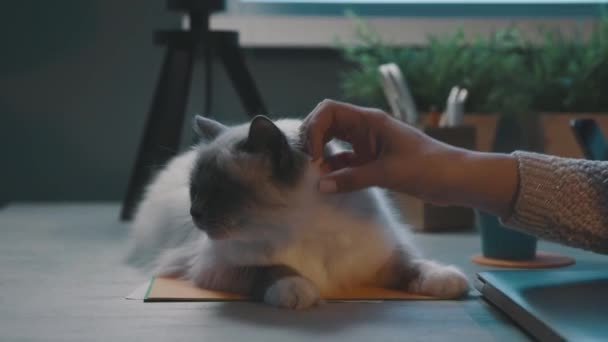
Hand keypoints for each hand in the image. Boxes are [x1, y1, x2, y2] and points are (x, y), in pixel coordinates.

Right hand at [300, 99, 518, 216]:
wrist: (456, 179)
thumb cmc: (428, 168)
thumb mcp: (388, 173)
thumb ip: (352, 179)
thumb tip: (321, 185)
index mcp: (370, 121)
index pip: (329, 111)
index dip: (315, 128)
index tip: (315, 155)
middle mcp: (366, 128)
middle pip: (328, 124)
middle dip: (314, 140)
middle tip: (309, 164)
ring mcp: (369, 144)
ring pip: (335, 142)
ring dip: (324, 155)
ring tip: (317, 175)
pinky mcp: (374, 161)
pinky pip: (347, 160)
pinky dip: (336, 168)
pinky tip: (331, 182)